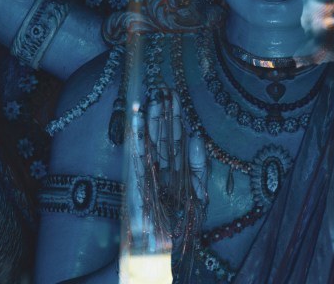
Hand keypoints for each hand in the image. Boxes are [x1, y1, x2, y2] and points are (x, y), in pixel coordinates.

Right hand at [128, 93, 206, 251]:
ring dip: (148, 119)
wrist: (164, 245)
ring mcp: (148, 169)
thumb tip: (197, 135)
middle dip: (161, 111)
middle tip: (162, 88)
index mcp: (177, 164)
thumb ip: (199, 164)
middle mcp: (162, 163)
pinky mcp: (136, 177)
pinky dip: (135, 136)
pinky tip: (135, 119)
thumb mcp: (198, 192)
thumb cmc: (182, 220)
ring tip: (149, 98)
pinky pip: (136, 153)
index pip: (176, 134)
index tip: (174, 94)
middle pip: (161, 132)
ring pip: (148, 138)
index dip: (175, 114)